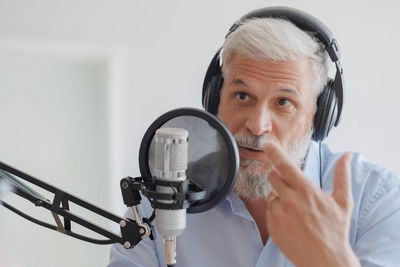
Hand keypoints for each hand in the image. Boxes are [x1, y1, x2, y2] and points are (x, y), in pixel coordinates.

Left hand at [264, 142, 359, 266]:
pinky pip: (269, 210)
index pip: (284, 165)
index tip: (267, 143)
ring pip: (271, 195)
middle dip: (279, 177)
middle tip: (291, 188)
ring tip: (295, 210)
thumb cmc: (335, 230)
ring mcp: (279, 214)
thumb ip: (342, 176)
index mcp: (306, 191)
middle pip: (273, 176)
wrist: (325, 259)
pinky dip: (277, 212)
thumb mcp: (343, 202)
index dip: (274, 151)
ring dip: (279, 197)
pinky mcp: (272, 225)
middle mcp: (290, 200)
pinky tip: (290, 221)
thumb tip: (345, 155)